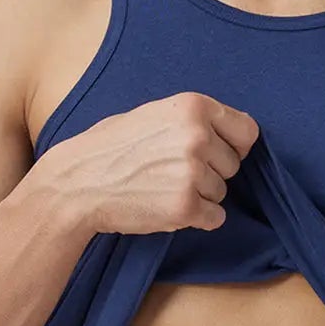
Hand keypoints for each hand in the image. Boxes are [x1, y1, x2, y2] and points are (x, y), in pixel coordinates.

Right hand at [48, 91, 259, 236]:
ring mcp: (193, 173)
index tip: (220, 153)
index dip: (234, 145)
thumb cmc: (109, 148)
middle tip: (172, 172)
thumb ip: (191, 120)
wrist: (77, 183)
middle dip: (211, 172)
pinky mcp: (186, 207)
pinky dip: (197, 218)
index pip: (246, 130)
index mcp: (193, 107)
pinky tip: (167, 207)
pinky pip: (215, 217)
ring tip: (162, 188)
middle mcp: (198, 137)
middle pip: (233, 165)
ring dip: (200, 195)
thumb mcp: (152, 114)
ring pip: (222, 192)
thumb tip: (227, 133)